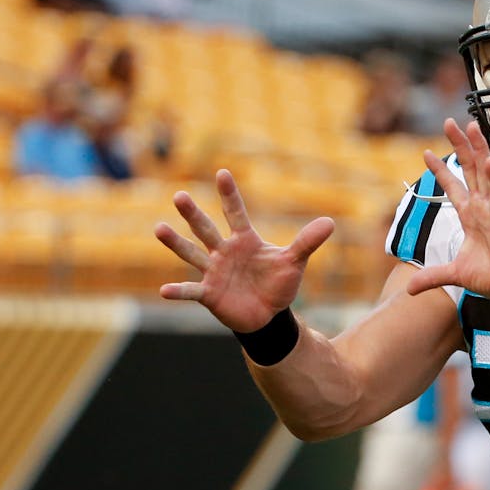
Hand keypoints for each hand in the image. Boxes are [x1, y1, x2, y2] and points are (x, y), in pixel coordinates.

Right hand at [155, 169, 334, 331]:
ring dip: (176, 243)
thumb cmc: (278, 284)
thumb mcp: (294, 262)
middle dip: (193, 215)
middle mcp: (224, 252)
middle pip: (206, 229)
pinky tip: (164, 290)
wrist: (268, 316)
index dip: (230, 195)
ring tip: (159, 228)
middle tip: (180, 196)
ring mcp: (214, 272)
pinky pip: (192, 290)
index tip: (223, 173)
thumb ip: (307, 242)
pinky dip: (179, 291)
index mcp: (244, 240)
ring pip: (192, 254)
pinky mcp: (209, 294)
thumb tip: (330, 222)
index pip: (235, 213)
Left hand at [406, 119, 489, 297]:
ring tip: (471, 127)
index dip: (441, 169)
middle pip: (469, 169)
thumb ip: (433, 277)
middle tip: (450, 122)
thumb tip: (410, 290)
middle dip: (459, 146)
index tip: (426, 152)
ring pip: (483, 173)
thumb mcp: (455, 274)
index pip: (453, 186)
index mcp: (469, 215)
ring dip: (478, 150)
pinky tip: (488, 162)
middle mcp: (480, 207)